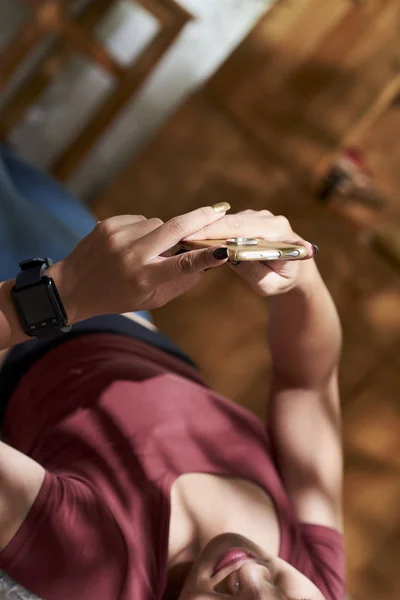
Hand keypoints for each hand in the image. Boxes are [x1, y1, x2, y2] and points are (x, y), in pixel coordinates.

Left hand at [49, 204, 230, 322]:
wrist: (71, 287)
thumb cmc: (117, 297)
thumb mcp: (151, 300)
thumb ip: (180, 283)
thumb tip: (207, 262)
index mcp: (143, 279)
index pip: (181, 265)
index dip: (205, 256)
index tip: (224, 248)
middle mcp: (131, 255)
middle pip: (174, 228)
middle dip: (200, 218)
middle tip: (219, 210)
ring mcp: (118, 236)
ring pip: (158, 223)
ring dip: (164, 233)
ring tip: (150, 251)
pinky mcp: (108, 224)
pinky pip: (141, 221)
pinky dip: (144, 231)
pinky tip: (133, 245)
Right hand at [183, 209, 317, 295]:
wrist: (295, 271)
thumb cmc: (283, 280)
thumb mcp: (270, 285)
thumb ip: (253, 272)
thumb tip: (230, 256)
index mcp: (278, 230)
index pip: (240, 227)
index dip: (213, 231)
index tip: (190, 237)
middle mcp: (268, 218)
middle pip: (230, 220)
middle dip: (203, 228)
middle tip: (177, 236)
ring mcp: (258, 216)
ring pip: (226, 221)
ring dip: (205, 229)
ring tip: (182, 239)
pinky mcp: (249, 219)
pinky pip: (227, 224)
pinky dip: (212, 231)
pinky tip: (194, 239)